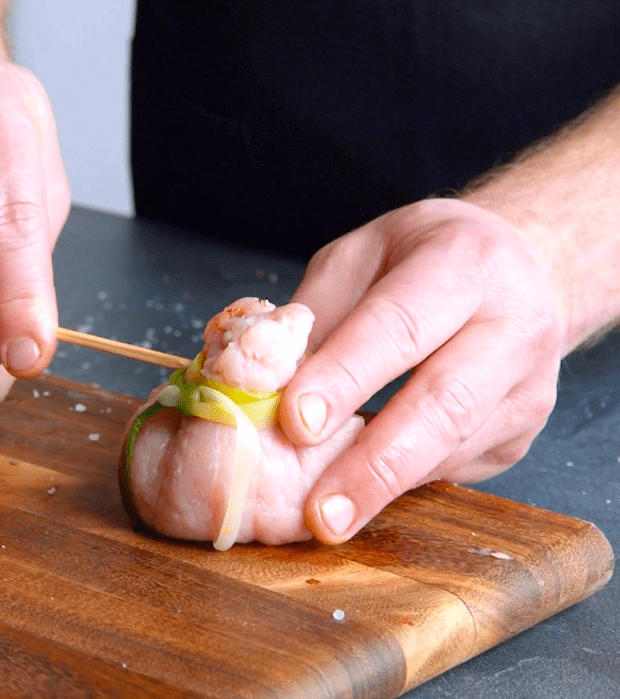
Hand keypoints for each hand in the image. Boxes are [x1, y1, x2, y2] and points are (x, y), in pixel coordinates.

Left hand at [279, 198, 565, 543]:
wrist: (519, 267)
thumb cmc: (420, 260)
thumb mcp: (358, 257)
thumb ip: (312, 314)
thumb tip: (258, 380)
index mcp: (463, 262)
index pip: (398, 326)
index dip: (345, 376)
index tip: (296, 422)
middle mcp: (513, 324)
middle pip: (444, 403)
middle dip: (374, 463)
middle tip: (320, 511)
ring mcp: (527, 385)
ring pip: (453, 447)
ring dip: (383, 488)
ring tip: (326, 518)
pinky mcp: (520, 432)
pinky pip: (454, 466)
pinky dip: (400, 484)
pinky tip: (358, 495)